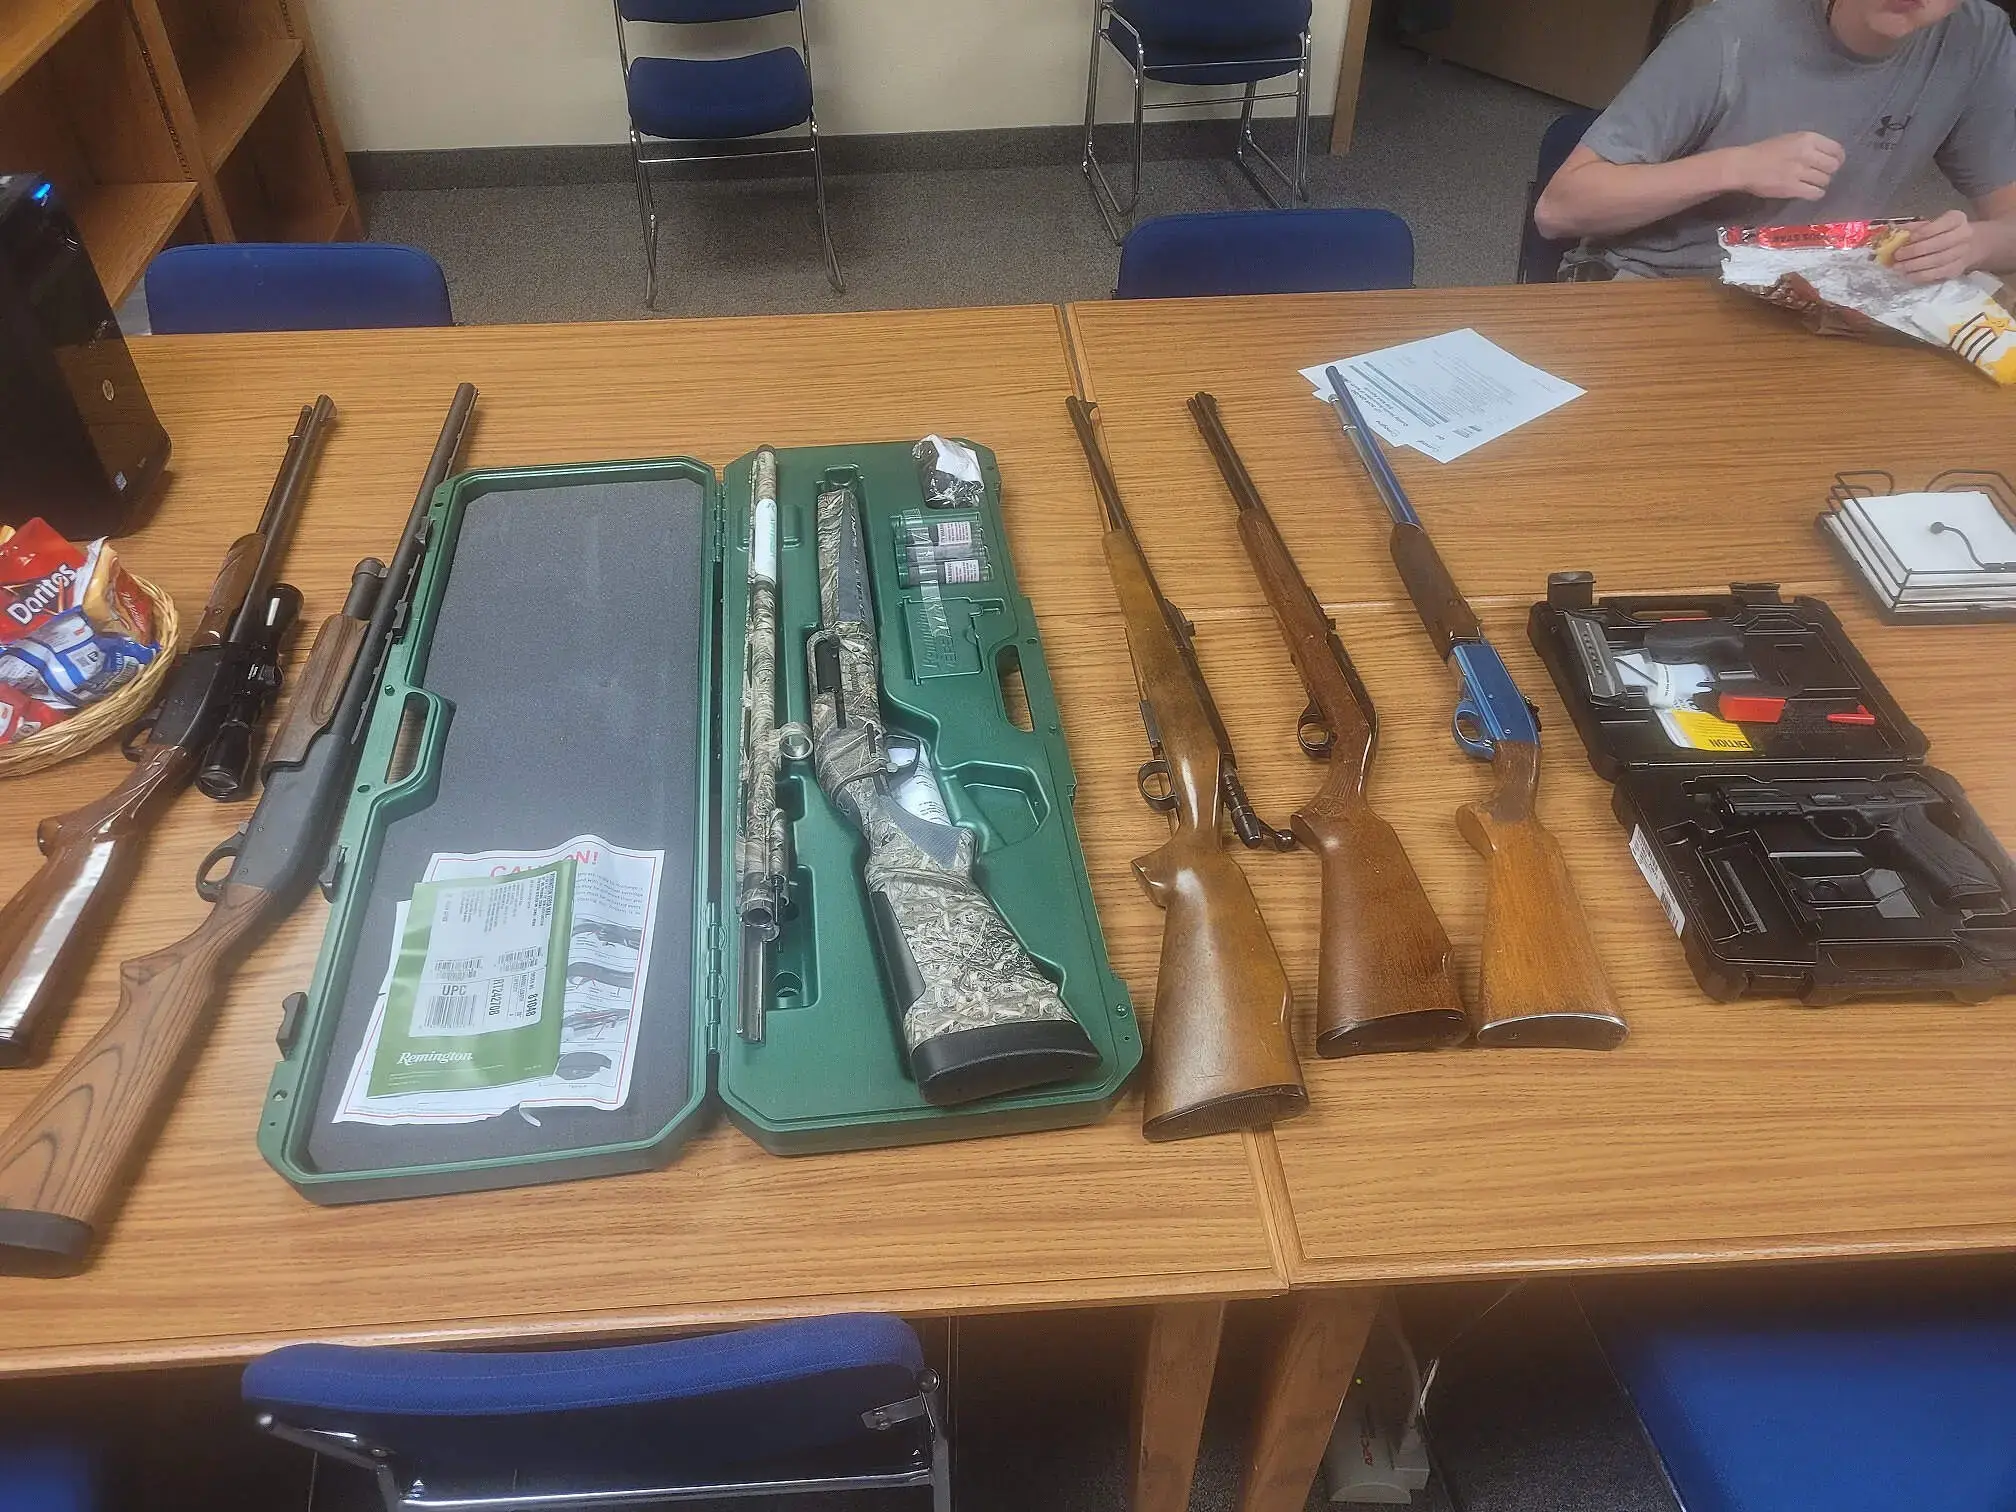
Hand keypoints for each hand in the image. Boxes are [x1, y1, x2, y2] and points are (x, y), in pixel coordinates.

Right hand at [1730, 132, 1844, 200]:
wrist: (1744, 166)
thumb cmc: (1764, 151)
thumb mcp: (1789, 140)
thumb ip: (1808, 145)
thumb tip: (1824, 156)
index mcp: (1807, 139)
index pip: (1836, 149)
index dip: (1838, 158)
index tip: (1833, 163)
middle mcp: (1807, 154)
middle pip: (1832, 166)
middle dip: (1829, 171)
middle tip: (1820, 174)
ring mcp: (1800, 172)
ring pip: (1824, 180)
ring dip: (1820, 183)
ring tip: (1811, 183)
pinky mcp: (1792, 188)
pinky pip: (1815, 193)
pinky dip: (1815, 194)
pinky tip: (1809, 192)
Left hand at [1888, 210, 1979, 283]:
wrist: (1969, 244)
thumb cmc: (1943, 232)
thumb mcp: (1932, 224)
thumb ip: (1915, 227)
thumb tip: (1895, 231)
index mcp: (1957, 219)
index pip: (1943, 224)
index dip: (1925, 232)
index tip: (1909, 238)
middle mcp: (1964, 235)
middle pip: (1939, 244)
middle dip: (1915, 251)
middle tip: (1898, 255)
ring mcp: (1962, 253)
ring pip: (1938, 260)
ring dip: (1915, 265)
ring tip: (1898, 267)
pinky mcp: (1957, 269)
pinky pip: (1938, 274)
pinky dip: (1921, 275)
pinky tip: (1908, 275)